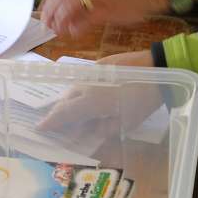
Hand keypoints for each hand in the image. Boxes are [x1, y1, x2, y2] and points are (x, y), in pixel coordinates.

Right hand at [37, 50, 165, 135]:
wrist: (157, 69)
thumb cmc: (142, 101)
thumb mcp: (124, 122)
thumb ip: (103, 129)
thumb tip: (90, 131)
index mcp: (89, 102)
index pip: (63, 113)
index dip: (50, 122)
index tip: (39, 128)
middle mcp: (85, 86)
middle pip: (65, 100)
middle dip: (59, 112)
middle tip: (55, 123)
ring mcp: (92, 73)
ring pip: (73, 89)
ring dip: (70, 101)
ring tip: (73, 111)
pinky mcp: (100, 65)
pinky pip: (83, 80)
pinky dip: (81, 90)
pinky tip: (87, 96)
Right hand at [41, 0, 162, 39]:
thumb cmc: (133, 3)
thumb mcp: (109, 16)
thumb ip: (86, 21)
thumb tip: (70, 30)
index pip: (66, 3)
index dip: (58, 19)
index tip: (53, 30)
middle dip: (52, 10)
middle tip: (46, 25)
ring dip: (57, 4)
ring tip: (52, 19)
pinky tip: (65, 10)